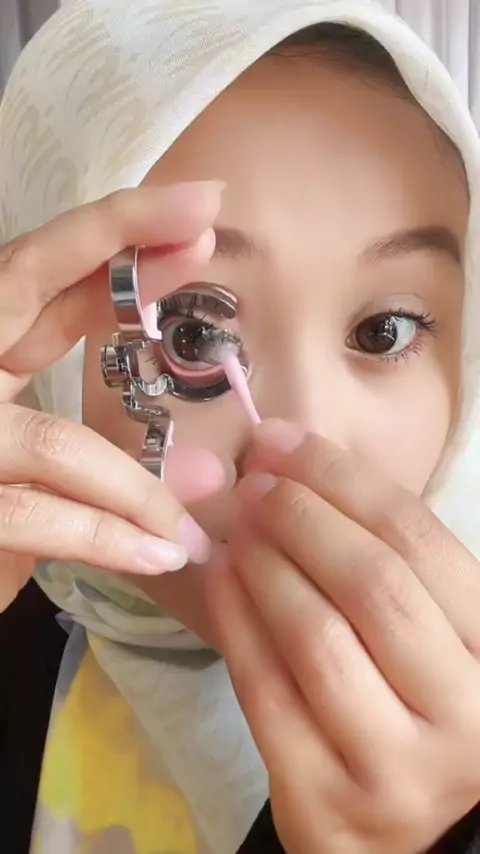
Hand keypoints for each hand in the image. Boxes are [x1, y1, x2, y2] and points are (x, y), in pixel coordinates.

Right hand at [0, 181, 225, 611]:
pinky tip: (161, 556)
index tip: (200, 213)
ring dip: (140, 489)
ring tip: (193, 529)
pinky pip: (40, 518)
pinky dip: (109, 540)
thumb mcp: (41, 473)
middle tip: (207, 211)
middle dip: (119, 238)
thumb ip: (110, 458)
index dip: (116, 239)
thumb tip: (209, 472)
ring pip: (59, 441)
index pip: (38, 276)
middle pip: (21, 277)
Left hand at [207, 419, 479, 853]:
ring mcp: (394, 767)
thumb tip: (274, 452)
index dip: (341, 479)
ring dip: (265, 563)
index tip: (282, 442)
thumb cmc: (411, 696)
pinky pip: (265, 690)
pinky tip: (221, 575)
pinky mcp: (324, 800)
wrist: (400, 825)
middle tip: (255, 484)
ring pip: (316, 636)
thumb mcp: (420, 621)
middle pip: (372, 584)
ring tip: (238, 527)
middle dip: (302, 516)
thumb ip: (368, 545)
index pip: (417, 540)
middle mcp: (463, 713)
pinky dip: (234, 619)